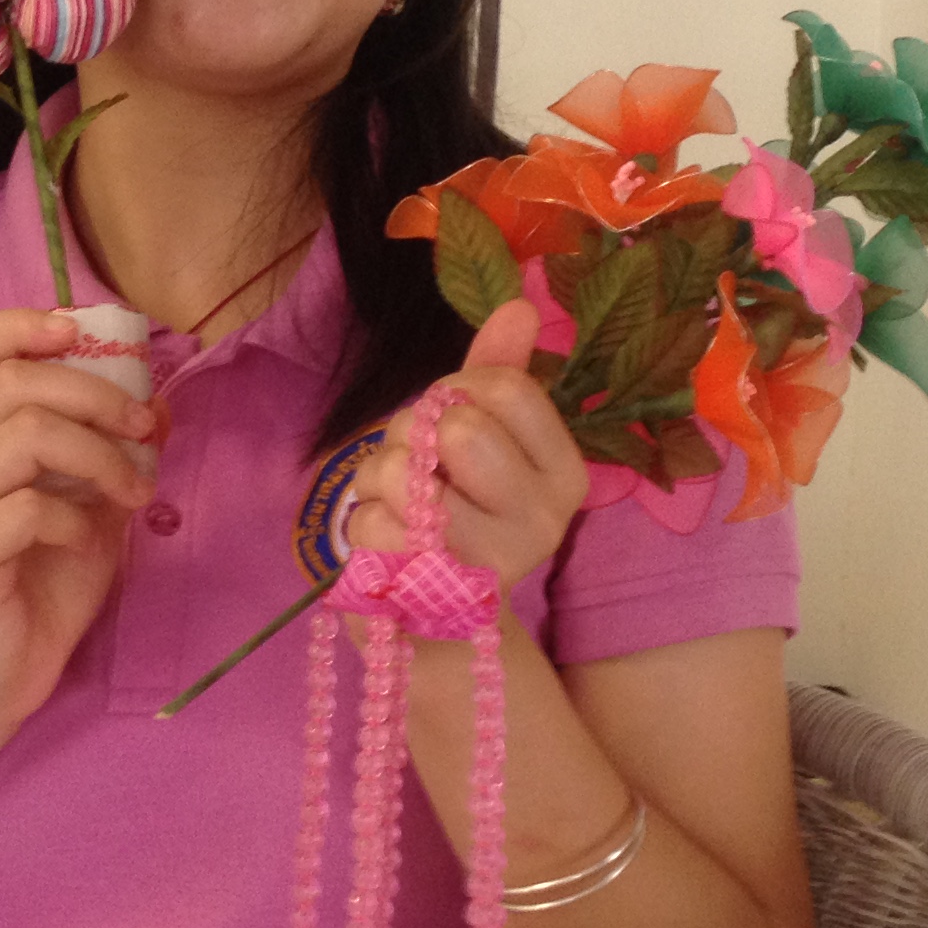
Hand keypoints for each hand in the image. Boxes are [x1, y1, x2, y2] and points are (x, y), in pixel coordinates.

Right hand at [0, 308, 157, 735]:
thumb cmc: (44, 582)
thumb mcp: (92, 504)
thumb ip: (111, 451)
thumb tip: (159, 403)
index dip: (21, 324)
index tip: (77, 336)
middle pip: (15, 381)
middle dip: (95, 393)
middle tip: (144, 428)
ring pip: (23, 434)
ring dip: (97, 455)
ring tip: (133, 492)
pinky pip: (27, 509)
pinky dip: (75, 519)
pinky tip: (89, 543)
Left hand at [345, 300, 588, 590]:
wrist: (437, 621)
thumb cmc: (458, 507)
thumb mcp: (483, 434)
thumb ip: (498, 370)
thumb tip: (519, 306)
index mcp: (564, 475)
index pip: (507, 389)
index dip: (459, 386)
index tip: (451, 413)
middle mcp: (542, 523)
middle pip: (458, 428)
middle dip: (413, 431)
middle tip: (417, 461)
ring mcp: (489, 565)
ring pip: (403, 473)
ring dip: (378, 476)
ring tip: (396, 502)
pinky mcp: (428, 598)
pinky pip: (371, 525)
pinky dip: (362, 523)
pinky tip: (387, 544)